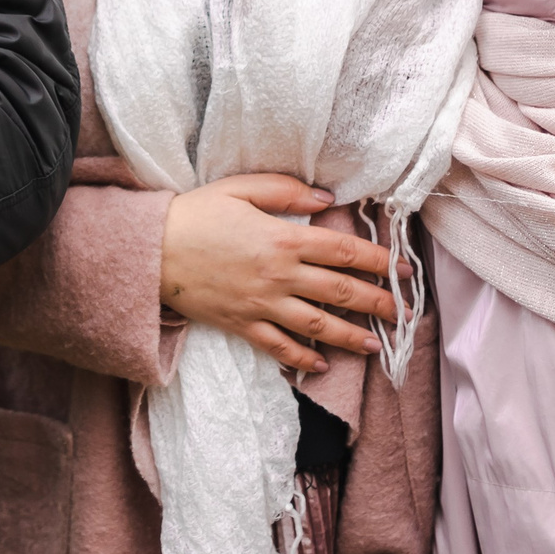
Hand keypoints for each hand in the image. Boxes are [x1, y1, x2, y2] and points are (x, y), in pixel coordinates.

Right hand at [158, 174, 395, 374]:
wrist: (150, 251)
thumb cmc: (195, 213)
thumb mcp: (240, 188)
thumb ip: (287, 192)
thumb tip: (329, 201)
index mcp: (282, 239)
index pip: (343, 251)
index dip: (378, 260)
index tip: (403, 268)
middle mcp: (279, 276)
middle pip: (340, 292)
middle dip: (378, 302)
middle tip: (404, 312)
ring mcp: (261, 305)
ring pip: (318, 326)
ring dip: (351, 337)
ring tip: (376, 344)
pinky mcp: (242, 325)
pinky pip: (279, 347)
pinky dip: (302, 358)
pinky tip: (320, 365)